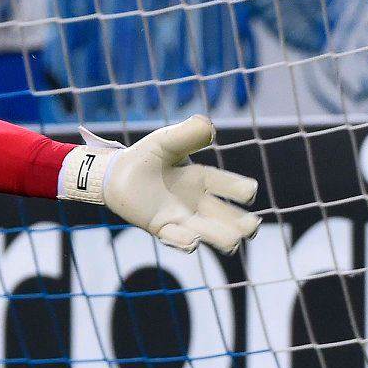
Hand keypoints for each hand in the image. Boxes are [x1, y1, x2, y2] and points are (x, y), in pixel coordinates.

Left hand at [60, 114, 260, 253]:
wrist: (116, 174)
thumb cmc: (146, 156)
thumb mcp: (166, 141)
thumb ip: (186, 135)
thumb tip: (208, 125)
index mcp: (202, 178)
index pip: (226, 184)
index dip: (238, 188)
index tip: (250, 191)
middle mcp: (197, 202)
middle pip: (224, 216)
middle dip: (239, 223)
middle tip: (251, 228)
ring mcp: (180, 217)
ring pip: (205, 231)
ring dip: (218, 236)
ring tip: (232, 242)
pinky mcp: (160, 227)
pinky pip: (174, 238)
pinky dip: (182, 241)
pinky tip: (191, 241)